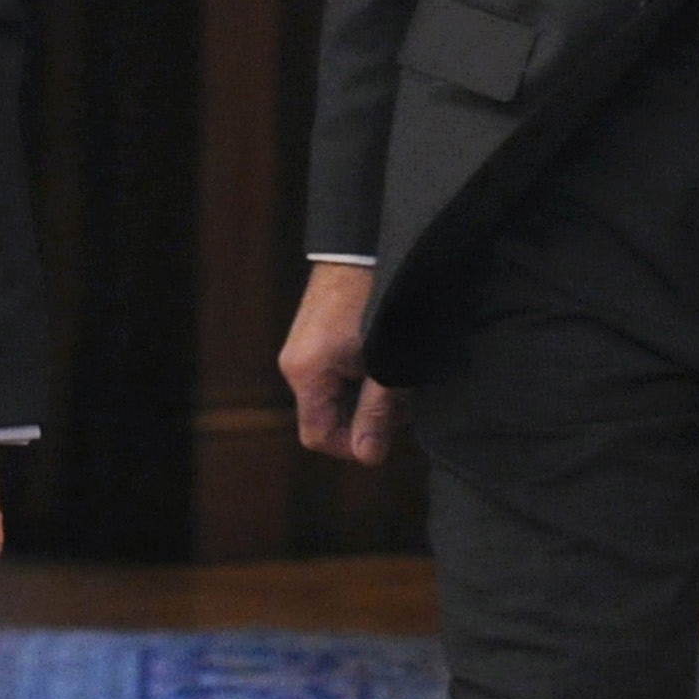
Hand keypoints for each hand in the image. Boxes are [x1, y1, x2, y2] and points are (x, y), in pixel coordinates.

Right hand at [279, 262, 401, 465]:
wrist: (365, 243)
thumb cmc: (377, 301)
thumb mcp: (386, 363)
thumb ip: (376, 413)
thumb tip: (366, 455)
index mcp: (305, 372)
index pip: (317, 436)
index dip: (353, 445)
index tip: (387, 432)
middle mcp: (295, 362)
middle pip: (328, 415)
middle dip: (367, 416)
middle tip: (403, 397)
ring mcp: (303, 346)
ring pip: (335, 394)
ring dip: (369, 394)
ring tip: (400, 372)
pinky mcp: (315, 334)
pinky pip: (335, 371)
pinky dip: (362, 374)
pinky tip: (388, 355)